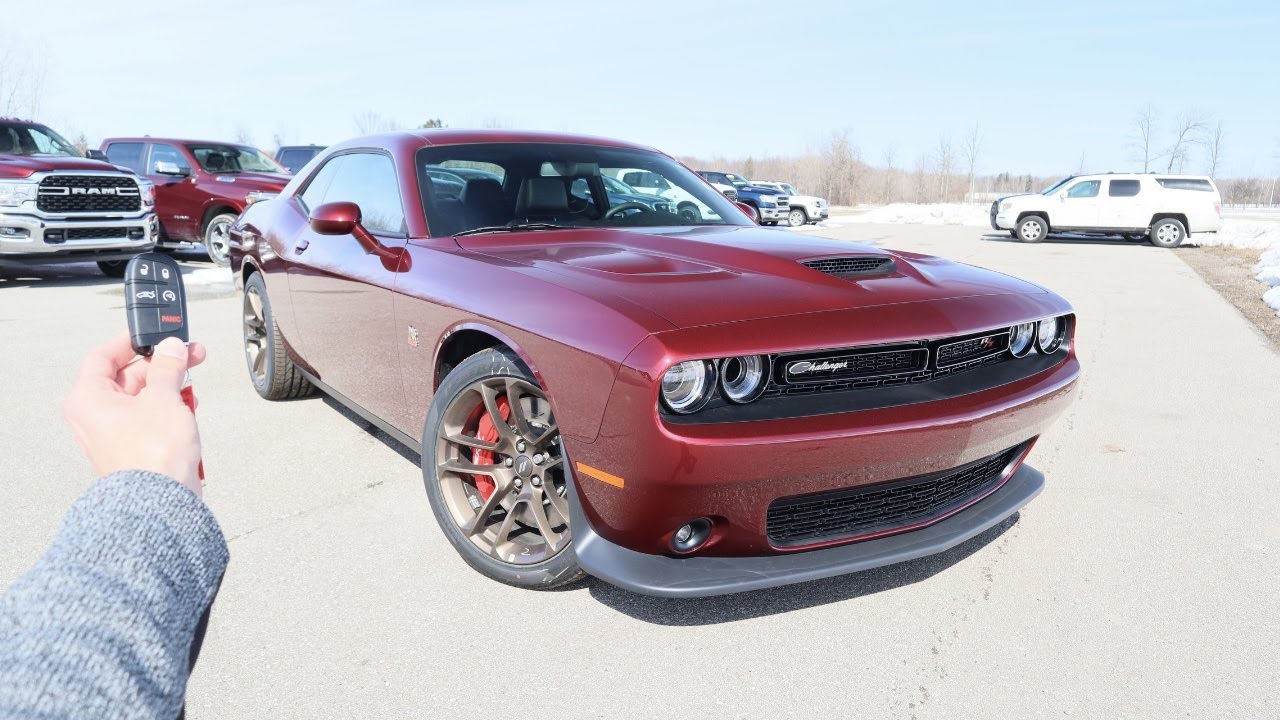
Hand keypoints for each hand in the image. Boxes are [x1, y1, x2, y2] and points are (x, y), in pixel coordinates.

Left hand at [63, 332, 207, 496]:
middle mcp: (94, 416)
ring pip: (141, 398)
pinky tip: (188, 408)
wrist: (162, 500)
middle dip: (161, 366)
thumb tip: (171, 349)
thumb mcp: (163, 397)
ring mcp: (113, 434)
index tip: (155, 335)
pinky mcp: (133, 448)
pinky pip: (149, 419)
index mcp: (87, 399)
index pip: (103, 356)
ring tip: (191, 384)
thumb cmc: (151, 456)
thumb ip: (168, 367)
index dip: (131, 342)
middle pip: (127, 377)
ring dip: (169, 388)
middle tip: (187, 354)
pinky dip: (168, 410)